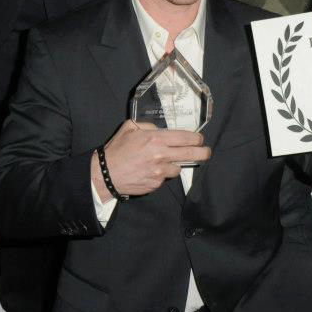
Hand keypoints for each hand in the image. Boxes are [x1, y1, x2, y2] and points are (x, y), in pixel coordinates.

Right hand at [95, 120, 210, 199]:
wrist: (104, 174)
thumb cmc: (117, 149)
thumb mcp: (130, 127)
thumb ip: (149, 126)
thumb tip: (161, 130)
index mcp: (156, 139)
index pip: (185, 138)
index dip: (196, 138)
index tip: (199, 139)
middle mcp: (161, 156)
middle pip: (191, 154)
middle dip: (203, 152)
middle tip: (206, 151)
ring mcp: (159, 172)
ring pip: (178, 168)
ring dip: (175, 164)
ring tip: (164, 161)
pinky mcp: (155, 185)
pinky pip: (165, 178)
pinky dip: (162, 174)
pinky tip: (151, 170)